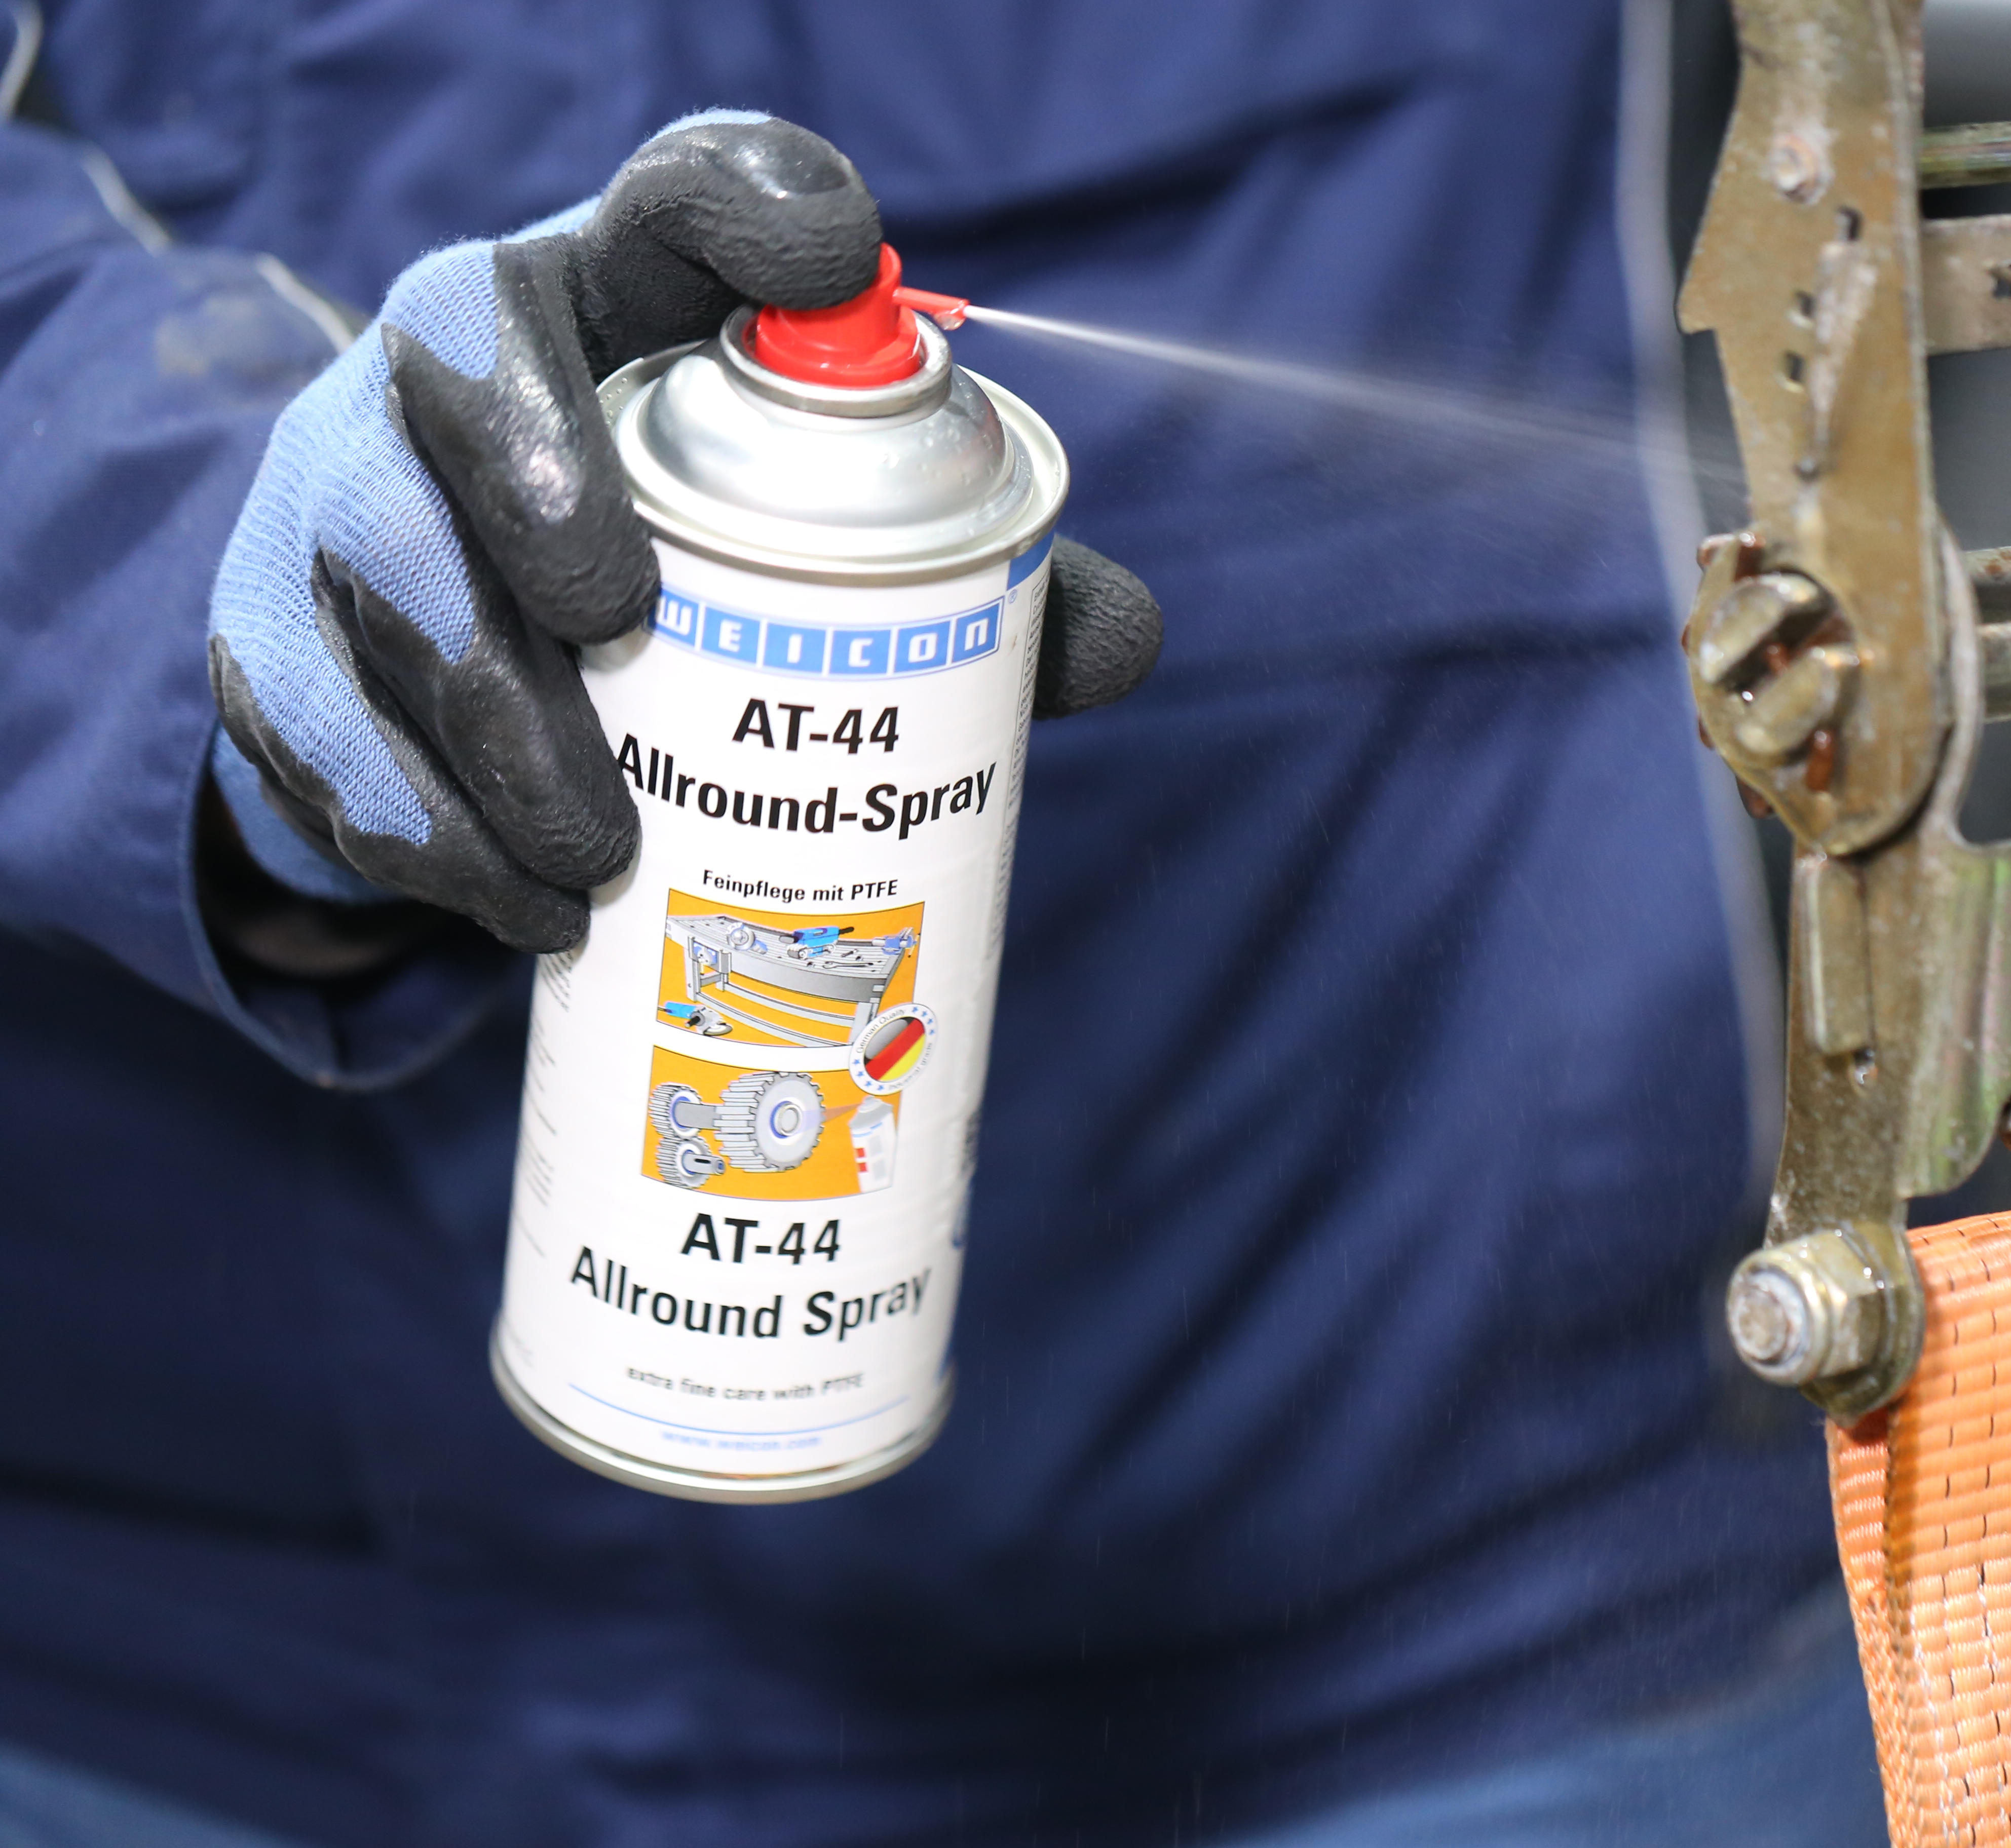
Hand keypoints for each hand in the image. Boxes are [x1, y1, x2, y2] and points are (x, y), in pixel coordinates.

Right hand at [208, 114, 1160, 955]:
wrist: (434, 643)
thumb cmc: (670, 567)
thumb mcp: (798, 534)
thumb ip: (958, 575)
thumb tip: (1118, 638)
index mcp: (607, 302)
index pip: (673, 198)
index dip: (745, 201)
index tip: (831, 252)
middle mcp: (442, 362)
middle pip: (462, 372)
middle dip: (536, 499)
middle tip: (621, 626)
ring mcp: (330, 495)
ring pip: (378, 578)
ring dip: (486, 726)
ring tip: (597, 861)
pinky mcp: (264, 643)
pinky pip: (318, 733)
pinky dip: (422, 834)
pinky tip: (520, 910)